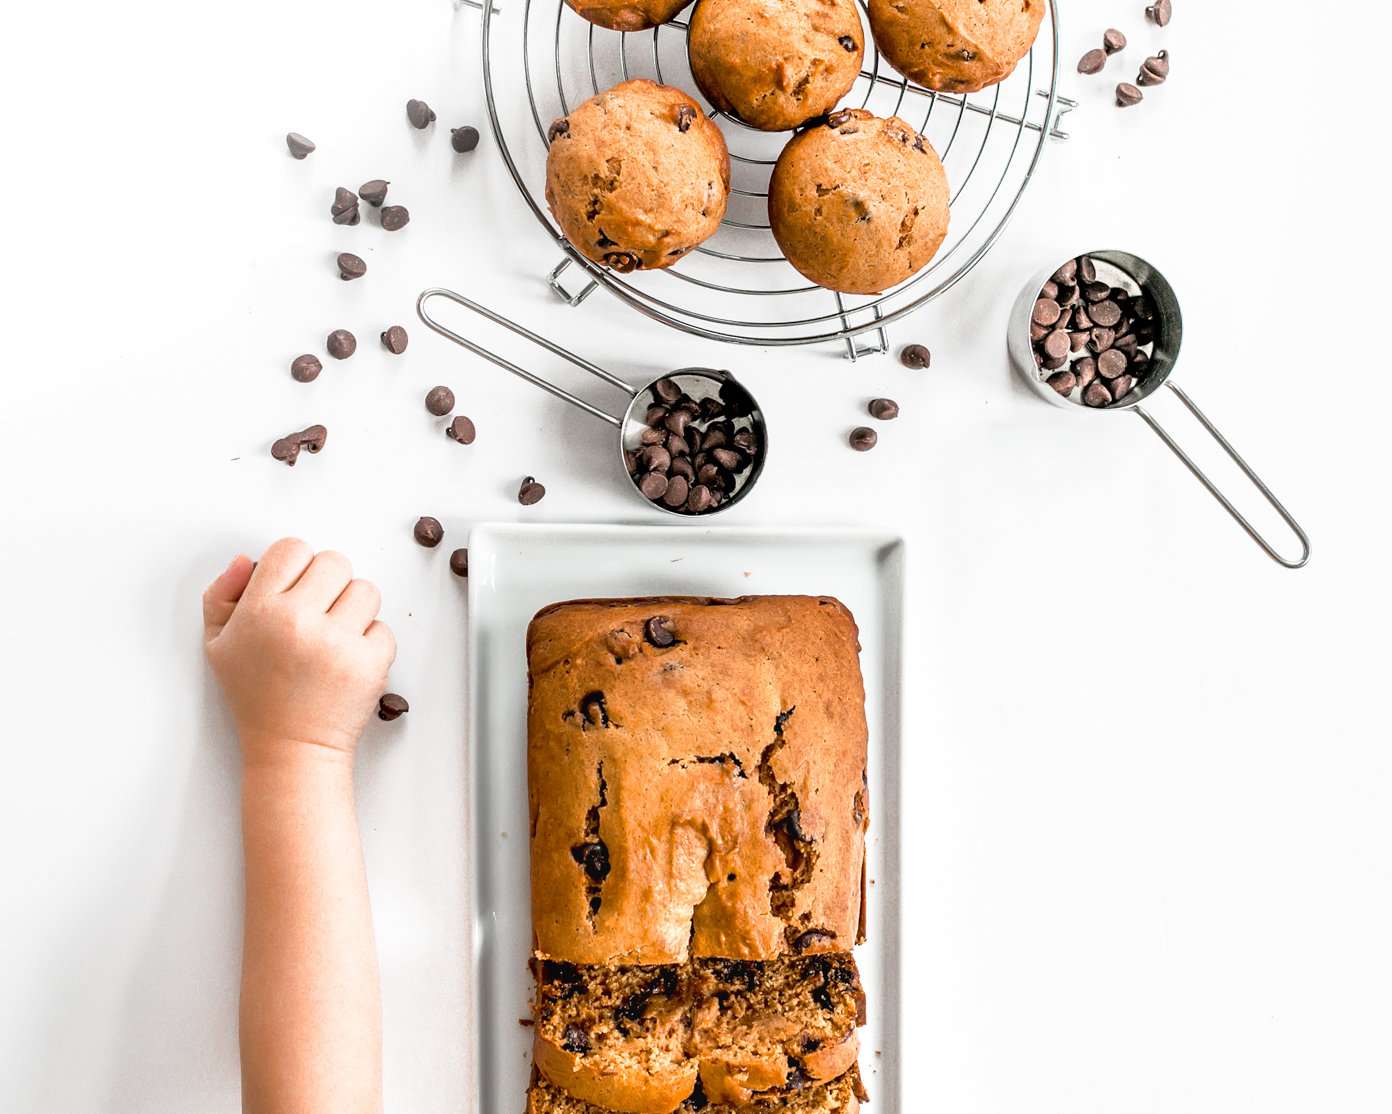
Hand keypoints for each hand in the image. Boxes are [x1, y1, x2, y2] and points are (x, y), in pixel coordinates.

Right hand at [203, 538, 396, 769]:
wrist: (291, 747)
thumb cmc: (255, 695)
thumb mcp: (218, 644)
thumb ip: (222, 594)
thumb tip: (245, 560)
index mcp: (259, 610)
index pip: (292, 548)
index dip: (297, 566)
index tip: (295, 589)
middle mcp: (298, 621)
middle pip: (335, 562)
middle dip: (329, 584)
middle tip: (318, 613)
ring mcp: (337, 642)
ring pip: (366, 590)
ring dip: (355, 609)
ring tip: (334, 636)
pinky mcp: (369, 662)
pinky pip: (384, 628)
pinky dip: (371, 643)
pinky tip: (347, 661)